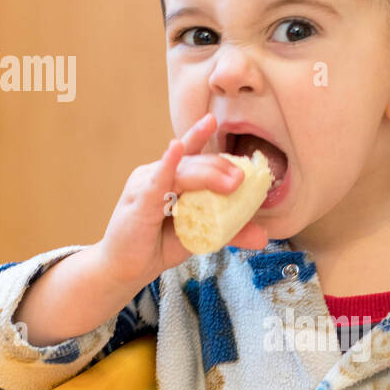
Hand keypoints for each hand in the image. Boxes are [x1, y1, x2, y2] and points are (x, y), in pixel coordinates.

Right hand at [92, 112, 269, 291]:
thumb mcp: (200, 235)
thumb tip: (263, 235)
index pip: (188, 152)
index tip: (213, 120)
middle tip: (243, 179)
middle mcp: (155, 175)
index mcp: (170, 178)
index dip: (199, 134)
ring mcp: (144, 186)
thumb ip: (229, 230)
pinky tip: (174, 150)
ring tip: (232, 183)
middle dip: (219, 168)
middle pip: (192, 163)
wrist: (126, 270)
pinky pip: (155, 181)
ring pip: (181, 173)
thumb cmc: (159, 245)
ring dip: (208, 174)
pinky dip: (167, 165)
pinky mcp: (138, 202)